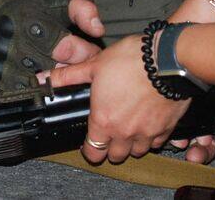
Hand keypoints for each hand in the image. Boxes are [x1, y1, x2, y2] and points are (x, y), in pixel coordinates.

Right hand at [0, 0, 103, 93]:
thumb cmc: (31, 9)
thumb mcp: (60, 2)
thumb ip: (83, 10)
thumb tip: (98, 29)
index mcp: (34, 25)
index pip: (68, 48)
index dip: (86, 54)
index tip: (94, 54)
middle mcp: (17, 46)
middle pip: (55, 71)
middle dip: (74, 72)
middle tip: (84, 72)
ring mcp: (3, 65)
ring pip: (39, 87)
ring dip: (57, 86)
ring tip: (68, 82)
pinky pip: (19, 96)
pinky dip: (35, 95)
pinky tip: (46, 90)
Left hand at [51, 34, 192, 164]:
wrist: (169, 59)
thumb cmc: (133, 60)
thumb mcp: (95, 64)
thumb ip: (69, 76)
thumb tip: (45, 78)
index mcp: (104, 121)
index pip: (93, 152)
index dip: (89, 149)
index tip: (91, 142)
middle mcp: (125, 132)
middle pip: (115, 156)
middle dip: (111, 148)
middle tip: (111, 133)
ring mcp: (147, 132)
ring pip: (138, 152)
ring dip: (132, 144)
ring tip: (130, 127)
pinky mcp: (167, 127)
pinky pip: (158, 142)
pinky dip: (153, 136)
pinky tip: (149, 121)